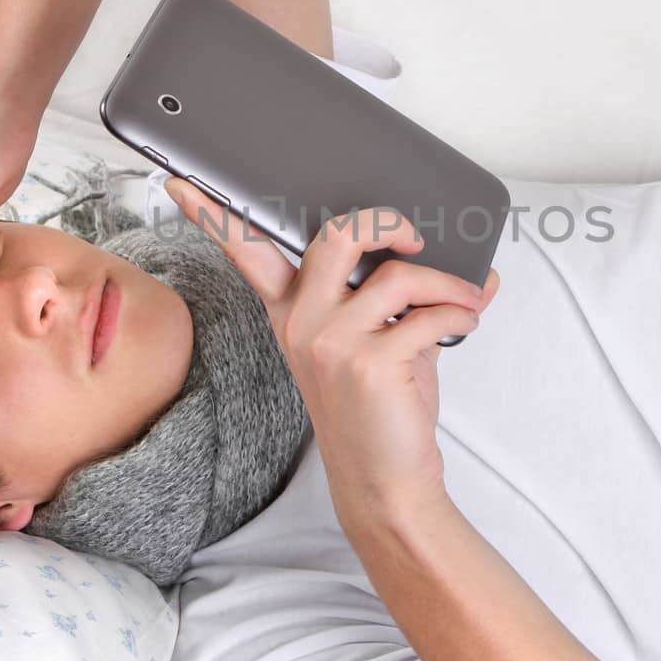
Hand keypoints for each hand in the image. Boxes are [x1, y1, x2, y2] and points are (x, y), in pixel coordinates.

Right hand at [162, 177, 500, 527]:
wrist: (385, 480)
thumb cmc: (380, 409)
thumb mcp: (376, 343)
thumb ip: (407, 300)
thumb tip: (479, 268)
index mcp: (292, 311)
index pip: (247, 252)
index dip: (215, 214)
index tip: (181, 181)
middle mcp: (303, 322)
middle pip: (336, 234)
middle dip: (386, 221)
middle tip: (415, 237)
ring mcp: (331, 342)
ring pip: (399, 275)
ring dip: (447, 285)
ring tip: (466, 300)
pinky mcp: (368, 363)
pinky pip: (428, 315)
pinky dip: (458, 314)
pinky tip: (463, 325)